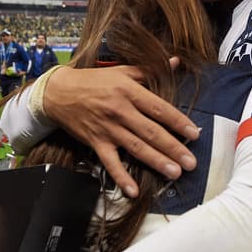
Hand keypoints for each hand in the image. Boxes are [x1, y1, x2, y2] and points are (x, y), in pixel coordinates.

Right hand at [41, 60, 200, 197]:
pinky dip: (121, 177)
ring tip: (175, 173)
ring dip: (156, 161)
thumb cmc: (92, 80)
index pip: (159, 108)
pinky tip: (133, 190)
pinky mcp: (95, 143)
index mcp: (129, 91)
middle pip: (151, 132)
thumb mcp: (121, 70)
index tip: (194, 133)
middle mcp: (120, 111)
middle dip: (173, 148)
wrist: (57, 92)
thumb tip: (175, 61)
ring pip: (136, 148)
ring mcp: (108, 129)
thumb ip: (149, 70)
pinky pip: (110, 163)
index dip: (178, 121)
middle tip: (191, 162)